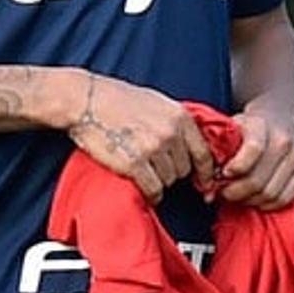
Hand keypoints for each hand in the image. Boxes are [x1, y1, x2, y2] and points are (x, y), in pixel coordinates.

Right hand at [65, 72, 213, 204]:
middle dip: (173, 171)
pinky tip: (142, 186)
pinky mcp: (134, 164)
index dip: (205, 172)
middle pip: (184, 169)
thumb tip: (192, 143)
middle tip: (156, 166)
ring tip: (143, 169)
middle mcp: (171, 133)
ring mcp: (153, 149)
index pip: (204, 153)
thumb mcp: (158, 103)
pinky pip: (153, 189)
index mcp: (180, 117)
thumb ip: (177, 122)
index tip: (205, 183)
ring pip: (168, 180)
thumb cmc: (119, 99)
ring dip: (158, 180)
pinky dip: (150, 193)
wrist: (87, 101)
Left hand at [215, 104, 293, 209]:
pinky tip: (256, 198)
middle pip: (258, 180)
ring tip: (239, 195)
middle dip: (235, 192)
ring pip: (271, 193)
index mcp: (262, 125)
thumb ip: (217, 149)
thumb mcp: (231, 129)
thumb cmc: (250, 128)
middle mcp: (284, 139)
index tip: (222, 175)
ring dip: (250, 200)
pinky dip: (267, 204)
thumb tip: (205, 179)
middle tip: (224, 193)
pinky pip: (285, 199)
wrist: (280, 118)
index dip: (235, 168)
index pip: (253, 150)